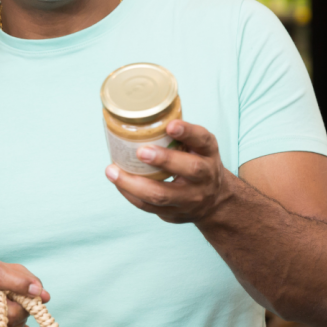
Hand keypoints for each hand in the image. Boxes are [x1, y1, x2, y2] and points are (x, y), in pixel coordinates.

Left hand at [105, 119, 227, 224]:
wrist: (214, 201)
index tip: (170, 126)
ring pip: (162, 195)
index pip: (203, 140)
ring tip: (112, 171)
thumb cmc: (198, 163)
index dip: (188, 132)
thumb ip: (179, 132)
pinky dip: (130, 195)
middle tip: (141, 152)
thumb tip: (142, 112)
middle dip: (164, 160)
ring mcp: (190, 199)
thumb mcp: (199, 146)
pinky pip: (148, 207)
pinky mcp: (174, 214)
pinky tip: (117, 182)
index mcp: (209, 153)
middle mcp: (205, 177)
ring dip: (133, 184)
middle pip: (190, 169)